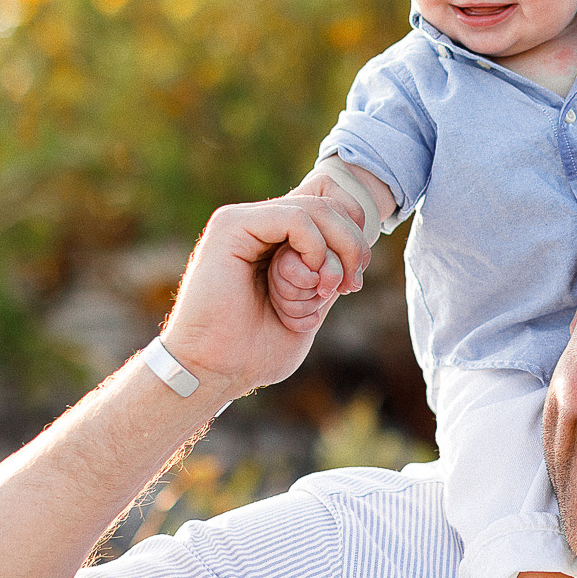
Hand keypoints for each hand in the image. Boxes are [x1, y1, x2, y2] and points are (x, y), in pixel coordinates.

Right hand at [161, 196, 370, 397]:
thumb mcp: (311, 305)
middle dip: (351, 246)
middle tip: (350, 286)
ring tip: (325, 290)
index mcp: (274, 243)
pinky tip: (312, 277)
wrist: (216, 370)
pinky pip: (295, 218)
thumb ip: (330, 272)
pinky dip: (315, 247)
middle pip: (328, 207)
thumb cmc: (256, 350)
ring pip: (316, 209)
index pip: (331, 213)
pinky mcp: (231, 226)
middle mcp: (259, 226)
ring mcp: (243, 221)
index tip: (354, 284)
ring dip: (334, 253)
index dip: (355, 242)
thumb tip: (360, 245)